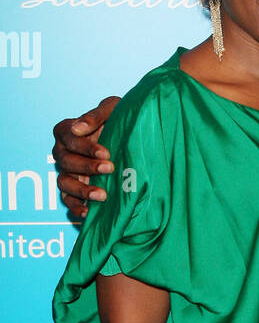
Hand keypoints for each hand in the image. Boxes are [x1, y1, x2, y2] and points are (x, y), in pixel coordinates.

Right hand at [52, 96, 120, 218]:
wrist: (133, 140)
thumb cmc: (120, 119)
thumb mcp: (112, 109)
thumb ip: (96, 115)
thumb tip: (78, 128)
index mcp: (66, 131)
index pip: (68, 138)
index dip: (85, 147)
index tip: (106, 152)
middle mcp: (62, 152)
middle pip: (66, 161)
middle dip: (88, 167)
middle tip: (110, 169)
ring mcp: (67, 172)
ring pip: (64, 183)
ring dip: (81, 190)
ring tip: (102, 195)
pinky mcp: (74, 190)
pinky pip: (67, 201)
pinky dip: (75, 208)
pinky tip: (89, 213)